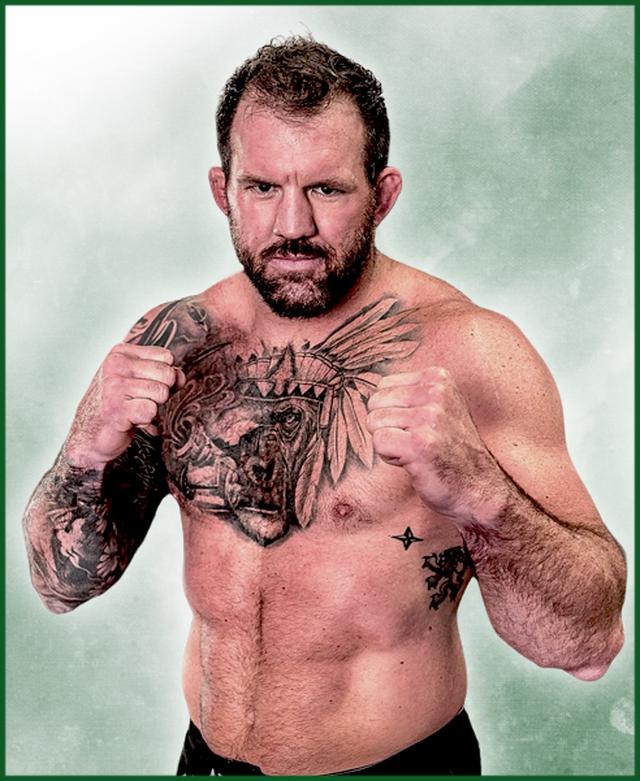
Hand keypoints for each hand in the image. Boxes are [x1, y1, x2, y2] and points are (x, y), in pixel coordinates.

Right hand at [64, 343, 185, 467]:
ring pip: (162, 393)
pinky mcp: (116, 408)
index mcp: (121, 352)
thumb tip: (180, 376)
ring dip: (152, 406)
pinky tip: (129, 419)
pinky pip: (152, 411)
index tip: (143, 386)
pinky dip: (146, 419)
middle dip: (161, 392)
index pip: (166, 357)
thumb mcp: (144, 381)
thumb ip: (166, 374)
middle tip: (139, 400)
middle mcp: (115, 364)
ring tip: (133, 408)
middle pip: (168, 374)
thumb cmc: (121, 404)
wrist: (93, 433)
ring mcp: (113, 385)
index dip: (163, 376)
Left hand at [367, 368, 501, 523]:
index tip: (421, 427)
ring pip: (374, 422)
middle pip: (375, 402)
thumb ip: (409, 394)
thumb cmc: (450, 451)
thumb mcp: (438, 407)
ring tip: (418, 452)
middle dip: (388, 426)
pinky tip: (415, 462)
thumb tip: (371, 394)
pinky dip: (390, 458)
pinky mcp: (420, 443)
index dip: (394, 412)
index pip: (383, 386)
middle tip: (418, 442)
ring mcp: (430, 417)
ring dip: (390, 444)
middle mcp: (436, 392)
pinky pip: (379, 442)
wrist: (478, 489)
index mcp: (438, 377)